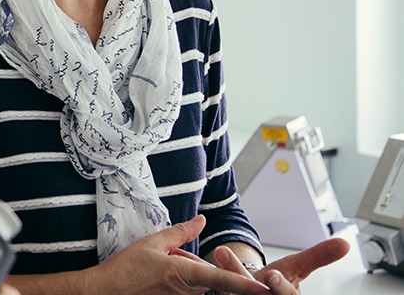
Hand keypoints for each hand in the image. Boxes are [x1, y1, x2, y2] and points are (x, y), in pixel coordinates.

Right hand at [82, 216, 270, 294]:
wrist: (107, 291)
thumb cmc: (126, 269)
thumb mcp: (153, 243)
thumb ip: (181, 231)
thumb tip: (201, 220)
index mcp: (184, 274)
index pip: (223, 279)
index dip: (247, 285)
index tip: (266, 289)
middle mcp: (188, 292)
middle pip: (207, 274)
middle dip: (193, 263)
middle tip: (167, 258)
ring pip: (196, 282)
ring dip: (185, 273)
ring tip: (158, 268)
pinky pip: (187, 290)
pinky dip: (177, 282)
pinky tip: (157, 279)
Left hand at [211, 237, 349, 293]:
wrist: (252, 292)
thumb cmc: (273, 283)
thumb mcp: (297, 269)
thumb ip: (317, 257)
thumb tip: (345, 243)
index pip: (284, 294)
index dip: (279, 286)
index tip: (272, 275)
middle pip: (253, 292)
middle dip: (243, 277)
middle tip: (229, 255)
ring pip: (230, 290)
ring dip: (220, 271)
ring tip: (219, 250)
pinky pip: (210, 286)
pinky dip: (199, 272)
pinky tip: (188, 257)